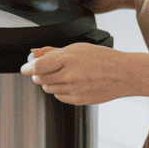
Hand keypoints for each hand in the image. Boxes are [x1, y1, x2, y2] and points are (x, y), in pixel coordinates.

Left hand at [21, 43, 135, 105]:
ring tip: (60, 76)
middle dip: (37, 75)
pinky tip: (68, 84)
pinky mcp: (79, 100)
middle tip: (42, 70)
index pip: (37, 66)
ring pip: (48, 89)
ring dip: (48, 83)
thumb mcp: (78, 47)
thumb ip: (55, 51)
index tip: (25, 68)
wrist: (123, 74)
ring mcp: (74, 89)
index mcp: (69, 58)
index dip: (27, 68)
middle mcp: (70, 74)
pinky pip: (59, 97)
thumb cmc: (103, 58)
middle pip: (40, 79)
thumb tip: (37, 52)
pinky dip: (59, 91)